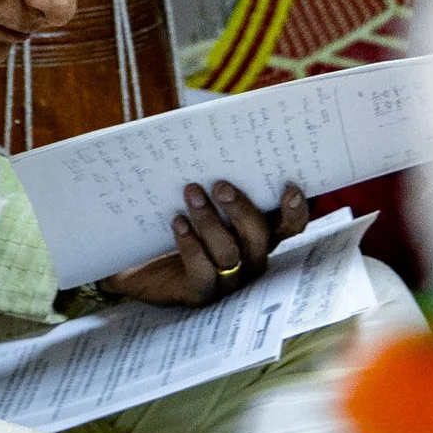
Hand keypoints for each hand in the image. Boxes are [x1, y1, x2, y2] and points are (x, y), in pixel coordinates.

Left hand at [97, 179, 309, 309]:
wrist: (138, 263)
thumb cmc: (176, 222)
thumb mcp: (199, 199)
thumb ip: (215, 181)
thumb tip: (214, 138)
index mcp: (257, 235)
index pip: (288, 227)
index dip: (294, 211)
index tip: (289, 187)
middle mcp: (249, 260)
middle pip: (260, 238)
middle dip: (242, 210)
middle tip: (220, 185)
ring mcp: (227, 281)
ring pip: (230, 253)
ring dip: (211, 221)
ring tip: (191, 193)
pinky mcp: (200, 294)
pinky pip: (203, 272)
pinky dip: (191, 246)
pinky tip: (179, 223)